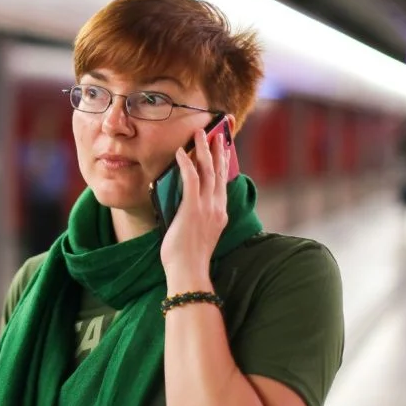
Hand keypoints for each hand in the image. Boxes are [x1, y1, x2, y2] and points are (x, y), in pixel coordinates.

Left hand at [160, 129, 230, 290]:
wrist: (189, 271)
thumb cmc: (188, 257)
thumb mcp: (199, 232)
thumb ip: (197, 216)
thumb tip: (185, 201)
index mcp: (220, 213)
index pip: (223, 182)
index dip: (224, 164)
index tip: (224, 149)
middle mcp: (217, 207)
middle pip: (219, 172)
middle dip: (218, 150)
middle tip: (217, 134)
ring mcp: (206, 207)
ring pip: (208, 171)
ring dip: (203, 150)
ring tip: (199, 134)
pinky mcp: (193, 209)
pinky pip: (191, 179)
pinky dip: (187, 163)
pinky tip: (181, 152)